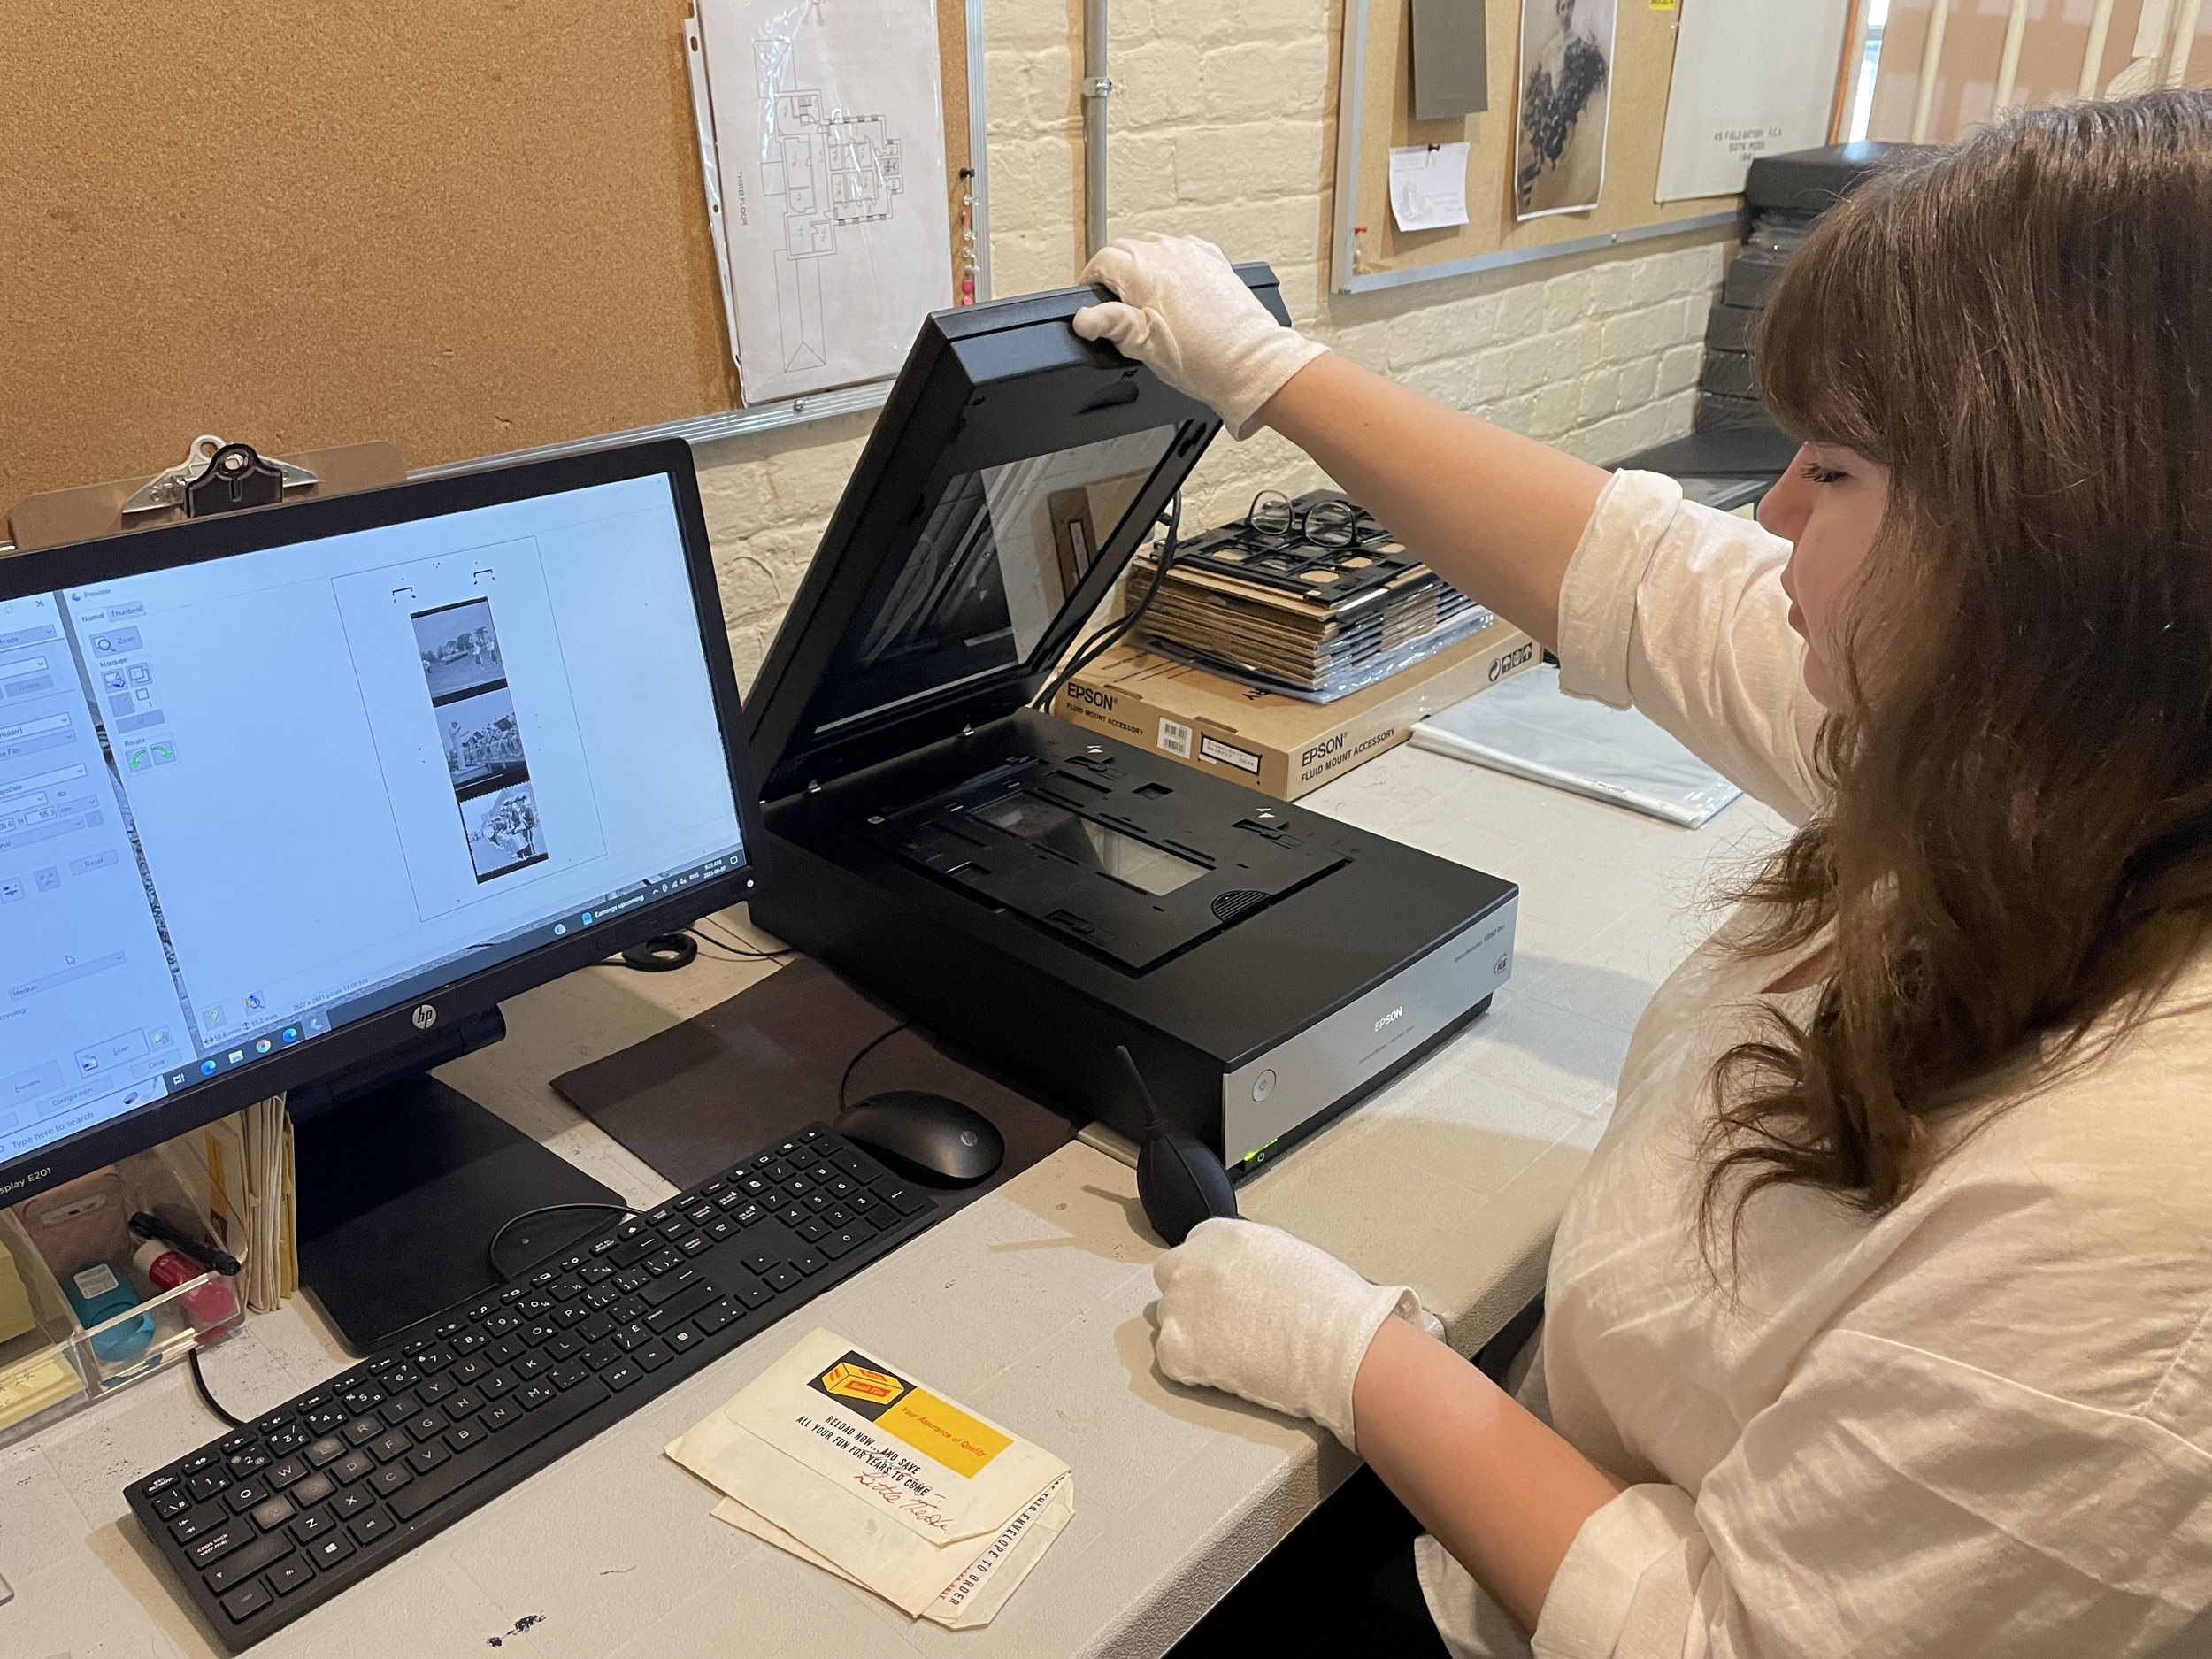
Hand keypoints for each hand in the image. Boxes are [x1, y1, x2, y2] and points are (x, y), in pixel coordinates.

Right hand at [1073, 234, 1328, 438]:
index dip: (1092, 284)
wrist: (1247, 361)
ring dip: (1146, 271)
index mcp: (1140, 268)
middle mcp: (1165, 251)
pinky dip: (1174, 270)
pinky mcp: (1212, 260)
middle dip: (1118, 277)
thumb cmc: (1200, 358)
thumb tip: (1082, 318)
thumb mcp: (1141, 345)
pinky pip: (1183, 255)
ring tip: (1152, 306)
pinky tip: (1179, 298)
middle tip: (1122, 310)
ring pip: (1155, 251)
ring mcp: (1191, 252)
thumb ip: (1107, 324)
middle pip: (1126, 252)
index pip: (1100, 262)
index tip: (1094, 302)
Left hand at [1152, 1217, 1439, 1449]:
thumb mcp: (1285, 1253)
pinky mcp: (1178, 1351)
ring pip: (1170, 1319)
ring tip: (1234, 1351)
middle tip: (1225, 1322)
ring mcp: (1180, 1307)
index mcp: (1219, 1234)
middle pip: (1172, 1278)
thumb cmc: (1328, 1302)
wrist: (1335, 1344)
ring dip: (1192, 1333)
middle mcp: (1191, 1264)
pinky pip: (1172, 1360)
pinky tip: (1228, 1370)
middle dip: (1192, 1297)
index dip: (1211, 1274)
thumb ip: (1250, 1258)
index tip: (1226, 1292)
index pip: (1195, 1249)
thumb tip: (1245, 1274)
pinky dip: (1194, 1369)